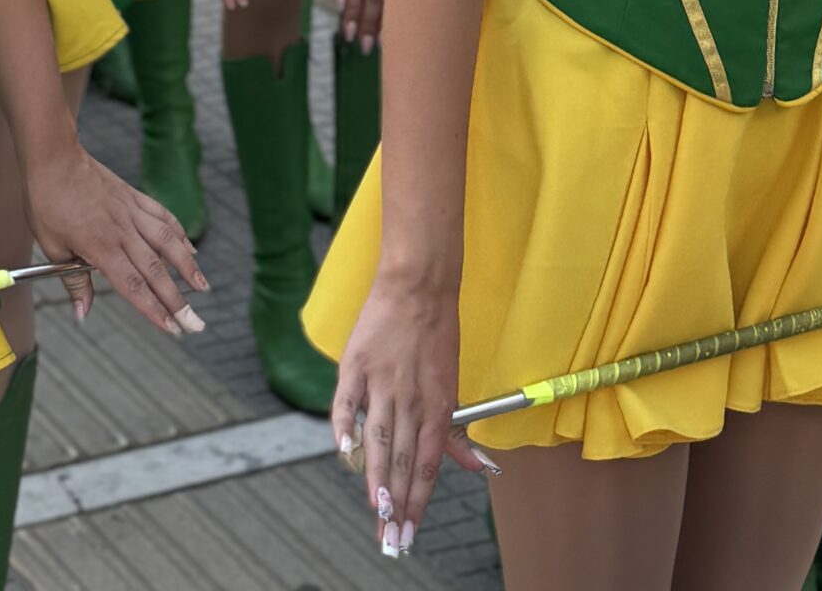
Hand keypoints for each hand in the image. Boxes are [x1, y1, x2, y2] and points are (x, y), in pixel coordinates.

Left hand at [26, 140, 208, 339]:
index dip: (154, 310)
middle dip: (177, 301)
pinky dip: (179, 233)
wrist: (54, 157)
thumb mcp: (52, 246)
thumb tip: (82, 313)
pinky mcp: (134, 197)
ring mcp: (131, 211)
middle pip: (156, 271)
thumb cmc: (47, 201)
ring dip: (188, 266)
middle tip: (195, 324)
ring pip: (168, 241)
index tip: (172, 329)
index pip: (133, 286)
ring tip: (203, 287)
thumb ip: (73, 281)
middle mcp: (122, 230)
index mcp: (101, 246)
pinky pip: (162, 216)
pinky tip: (189, 248)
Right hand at [331, 272, 492, 556]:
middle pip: (401, 460)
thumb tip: (478, 466)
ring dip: (377, 477)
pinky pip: (346, 401)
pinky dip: (343, 427)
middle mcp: (411, 398)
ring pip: (378, 438)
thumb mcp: (452, 385)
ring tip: (377, 508)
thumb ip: (455, 431)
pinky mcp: (357, 361)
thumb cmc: (437, 336)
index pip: (426, 466)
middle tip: (390, 537)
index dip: (418, 502)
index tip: (409, 532)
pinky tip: (344, 453)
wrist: (418, 284)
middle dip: (397, 504)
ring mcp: (382, 380)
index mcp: (437, 405)